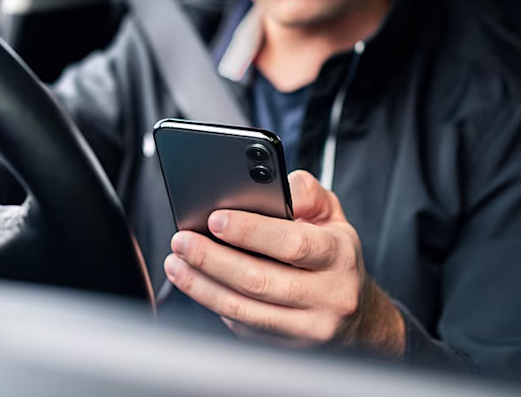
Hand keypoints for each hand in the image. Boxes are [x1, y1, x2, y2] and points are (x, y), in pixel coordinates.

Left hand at [164, 171, 404, 357]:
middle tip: (182, 241)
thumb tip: (278, 185)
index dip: (249, 232)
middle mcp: (328, 297)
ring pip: (243, 309)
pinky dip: (213, 303)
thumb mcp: (332, 217)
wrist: (357, 316)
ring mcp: (307, 328)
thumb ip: (307, 194)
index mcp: (338, 257)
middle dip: (212, 259)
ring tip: (176, 264)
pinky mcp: (286, 347)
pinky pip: (242, 326)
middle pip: (259, 281)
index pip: (292, 244)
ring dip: (201, 286)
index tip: (214, 219)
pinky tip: (195, 284)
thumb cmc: (333, 256)